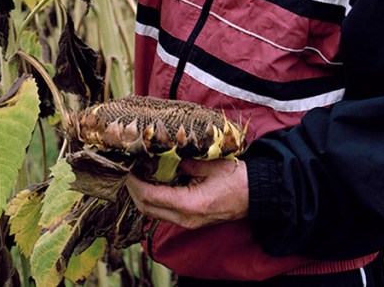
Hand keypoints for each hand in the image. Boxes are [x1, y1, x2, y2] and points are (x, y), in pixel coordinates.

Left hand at [125, 158, 248, 229]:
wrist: (256, 195)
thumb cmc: (236, 178)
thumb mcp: (209, 165)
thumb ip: (184, 164)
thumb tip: (166, 160)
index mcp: (189, 204)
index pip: (151, 197)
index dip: (135, 184)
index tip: (127, 169)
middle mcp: (185, 218)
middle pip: (147, 209)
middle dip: (134, 191)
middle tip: (128, 172)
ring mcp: (188, 222)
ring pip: (154, 213)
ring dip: (143, 196)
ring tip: (138, 176)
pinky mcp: (191, 221)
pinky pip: (165, 213)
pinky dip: (154, 200)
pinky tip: (154, 184)